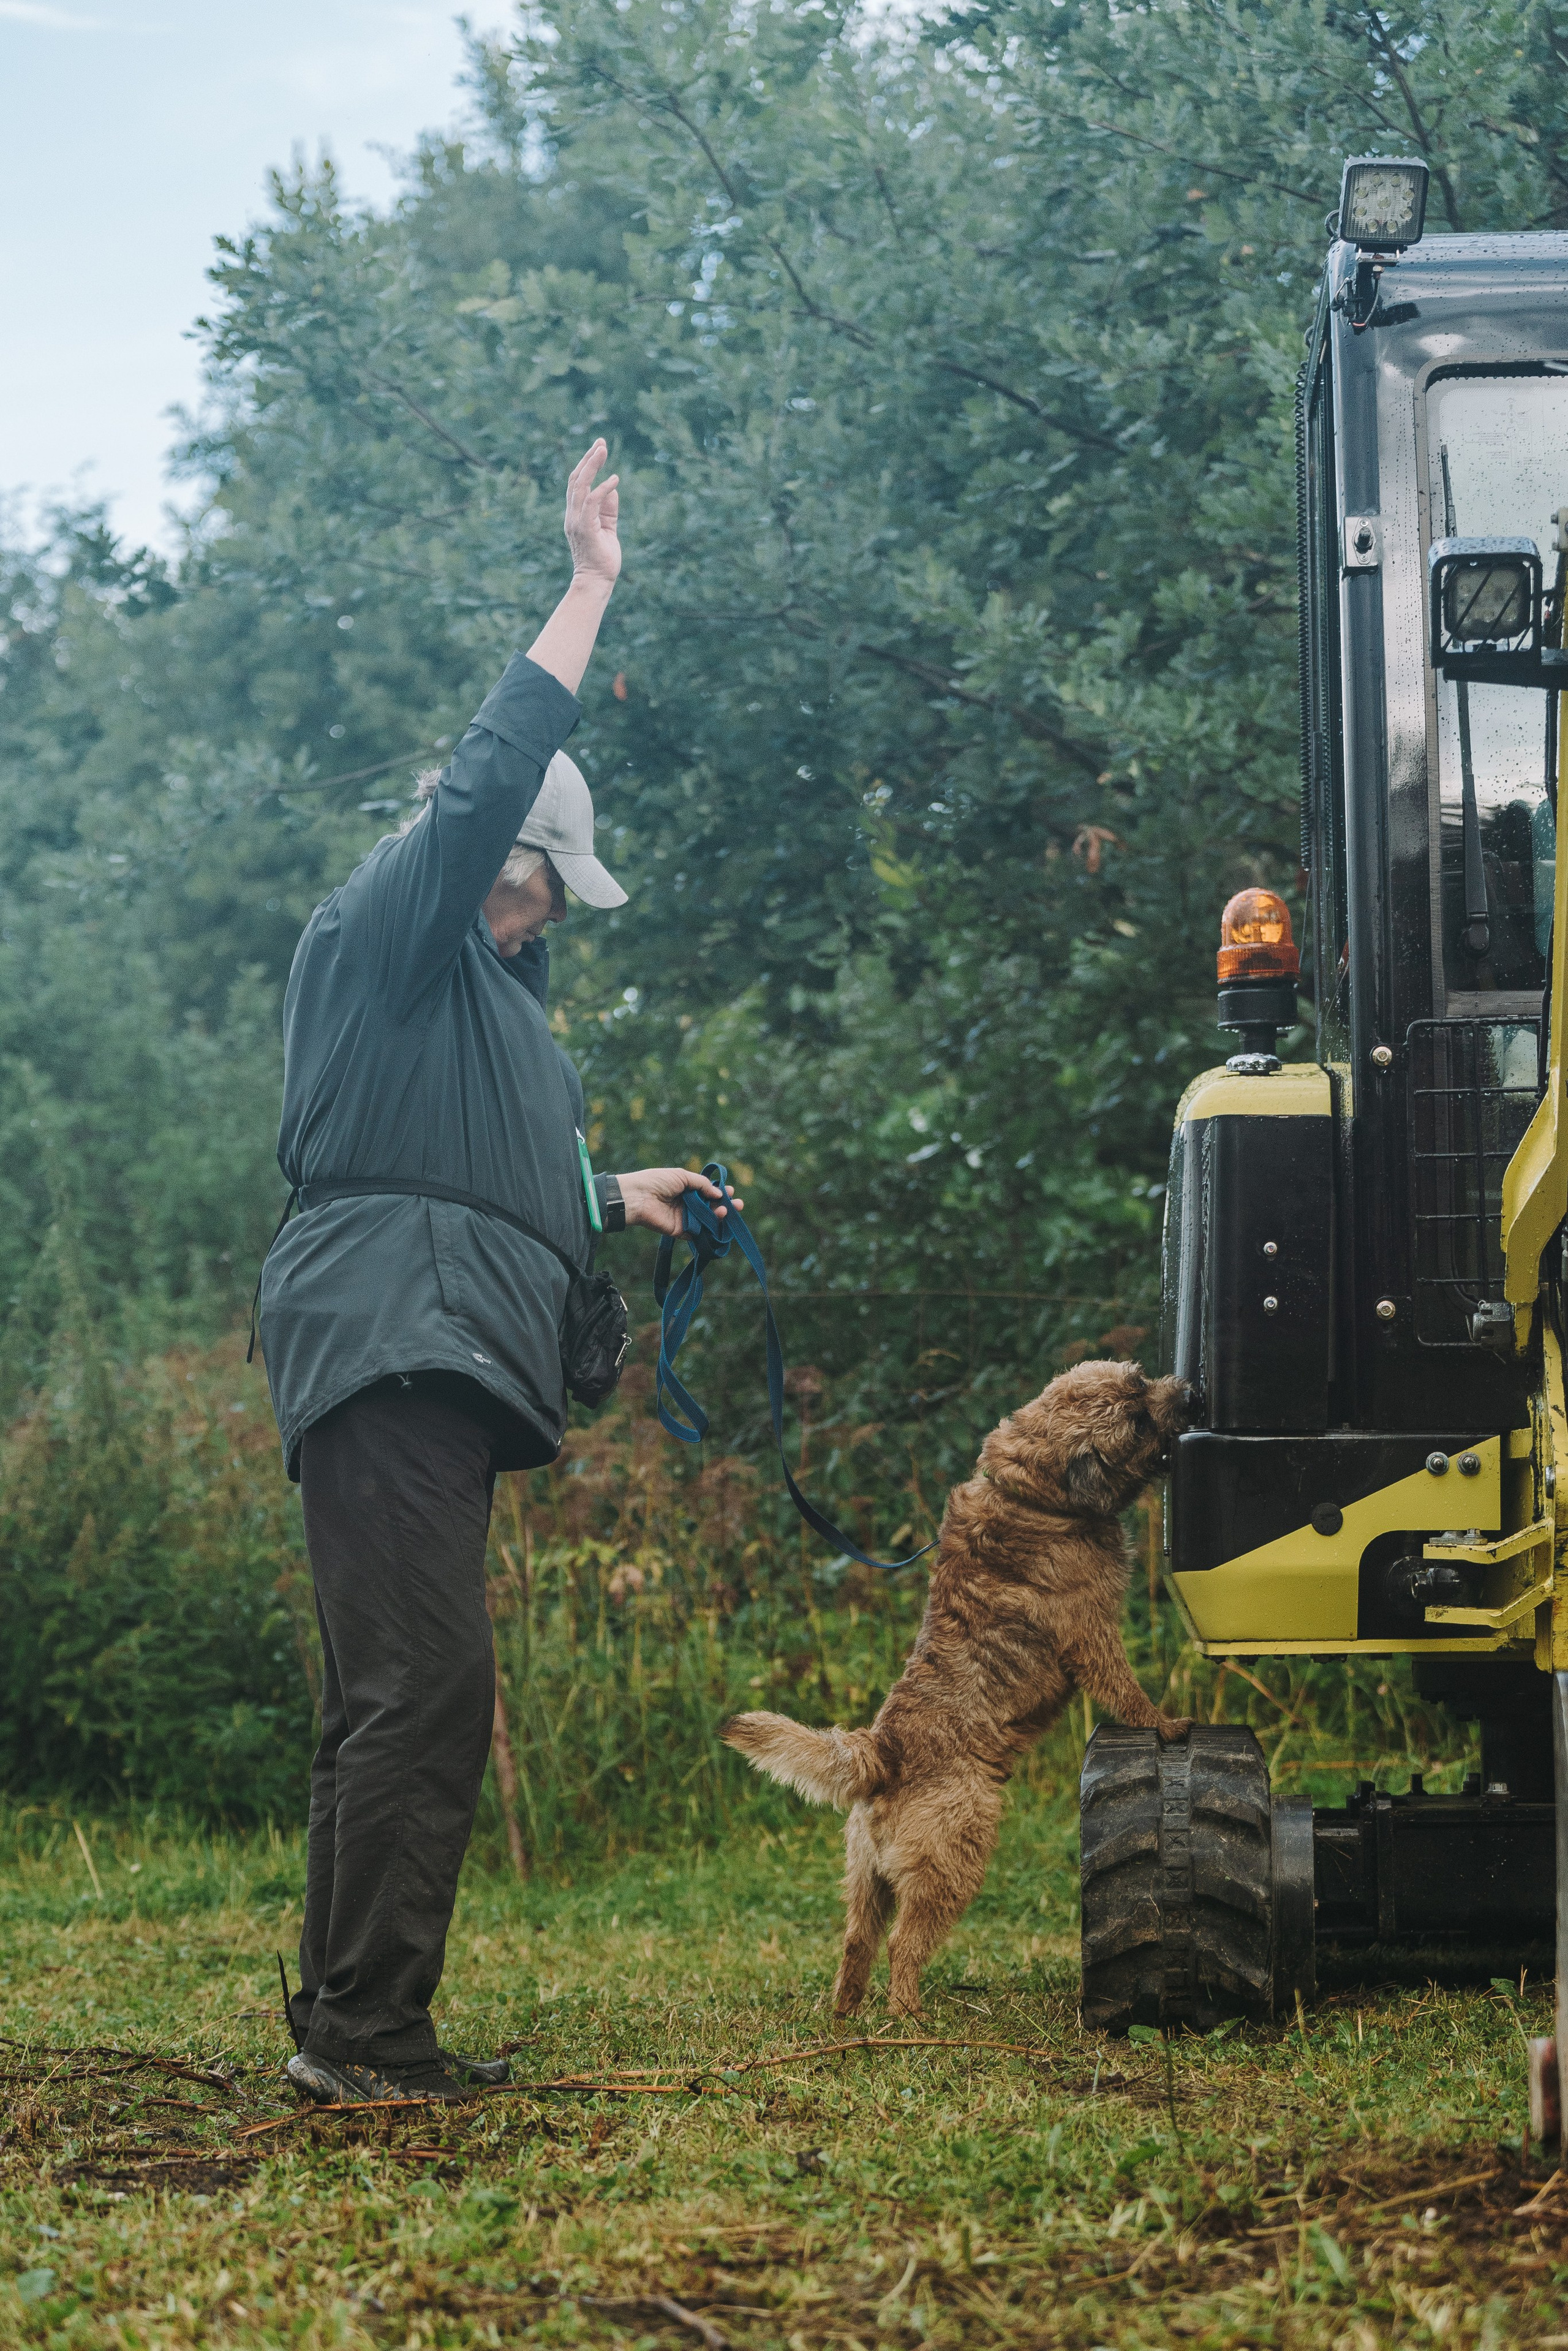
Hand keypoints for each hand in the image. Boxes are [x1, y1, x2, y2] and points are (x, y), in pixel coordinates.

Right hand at [564, 438, 620, 587]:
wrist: (596, 582)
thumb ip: (608, 510)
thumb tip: (612, 489)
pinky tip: (614, 479)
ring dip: (592, 466)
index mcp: (575, 514)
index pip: (577, 483)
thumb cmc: (602, 559)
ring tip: (603, 450)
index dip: (586, 464)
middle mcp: (572, 515)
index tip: (598, 449)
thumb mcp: (608, 528)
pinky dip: (602, 489)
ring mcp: (577, 521)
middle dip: (588, 459)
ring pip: (580, 486)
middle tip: (601, 442)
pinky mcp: (585, 528)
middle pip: (576, 479)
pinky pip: (592, 503)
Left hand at [617, 1167, 743, 1237]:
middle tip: (738, 1205)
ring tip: (726, 1211)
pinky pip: (698, 1233)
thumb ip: (702, 1184)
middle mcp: (687, 1204)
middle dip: (725, 1206)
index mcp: (686, 1189)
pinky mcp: (680, 1231)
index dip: (720, 1193)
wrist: (638, 1197)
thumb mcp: (682, 1176)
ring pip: (707, 1220)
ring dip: (719, 1216)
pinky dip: (709, 1229)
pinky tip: (717, 1222)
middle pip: (711, 1207)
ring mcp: (685, 1218)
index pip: (708, 1192)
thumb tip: (719, 1193)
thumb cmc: (657, 1181)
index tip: (731, 1192)